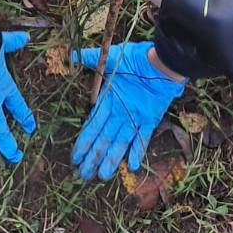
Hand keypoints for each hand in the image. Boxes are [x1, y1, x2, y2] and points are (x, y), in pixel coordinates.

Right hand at [71, 41, 184, 179]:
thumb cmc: (136, 58)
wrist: (162, 61)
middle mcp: (119, 113)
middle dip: (93, 157)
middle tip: (83, 175)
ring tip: (102, 175)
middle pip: (103, 139)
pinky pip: (142, 137)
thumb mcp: (111, 57)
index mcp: (108, 101)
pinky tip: (131, 165)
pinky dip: (137, 150)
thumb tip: (70, 56)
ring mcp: (134, 117)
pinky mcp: (150, 119)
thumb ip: (91, 58)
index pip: (92, 126)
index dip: (83, 142)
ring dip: (111, 159)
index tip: (74, 157)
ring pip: (120, 143)